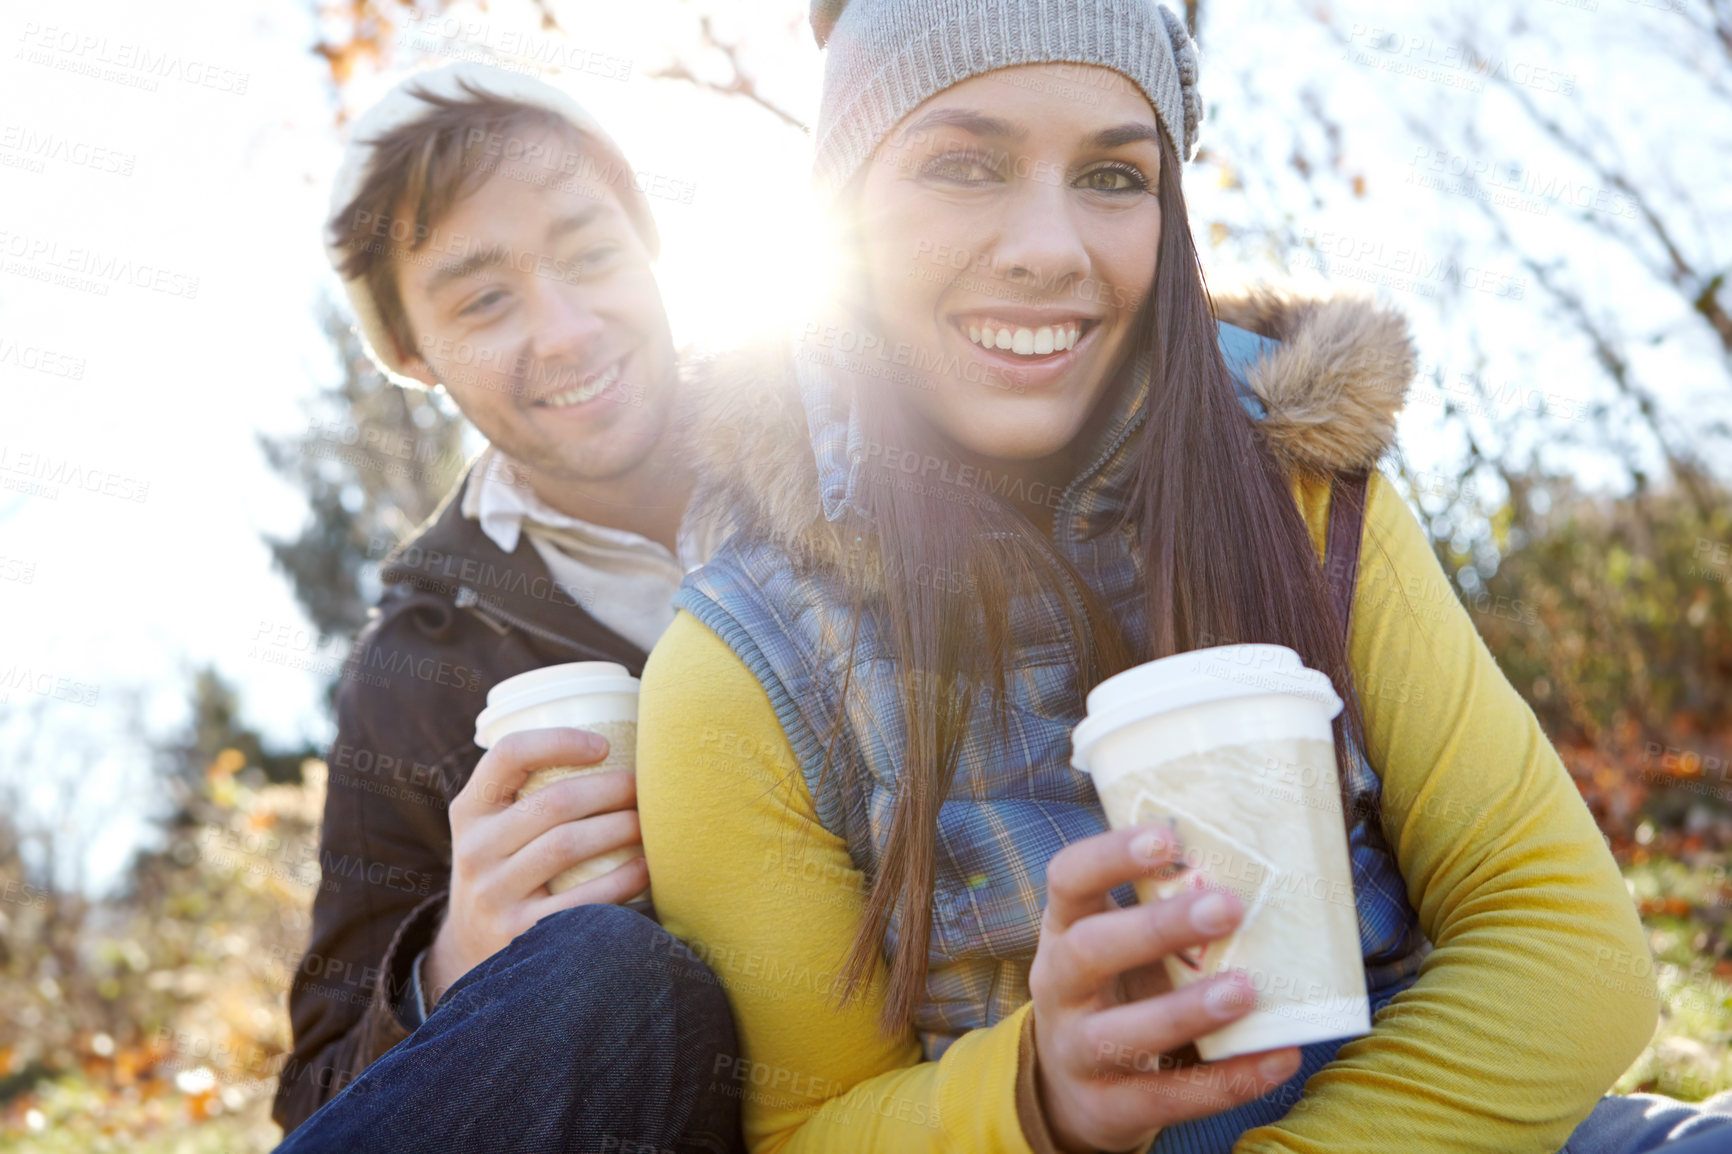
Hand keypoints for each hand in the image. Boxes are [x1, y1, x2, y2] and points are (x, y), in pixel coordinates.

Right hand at [423, 728, 648, 998]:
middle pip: (553, 803)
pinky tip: (645, 868)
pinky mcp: (517, 933)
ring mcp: (493, 894)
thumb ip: (529, 790)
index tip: (605, 746)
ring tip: (650, 822)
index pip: (509, 754)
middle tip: (646, 788)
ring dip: (620, 828)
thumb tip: (617, 740)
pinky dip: (621, 880)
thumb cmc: (506, 867)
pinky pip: (579, 900)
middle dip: (611, 789)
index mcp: (470, 809)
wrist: (473, 949)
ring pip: (567, 845)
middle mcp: (474, 849)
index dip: (560, 741)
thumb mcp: (494, 826)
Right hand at [1028, 825, 1302, 1152]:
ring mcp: (1077, 1050)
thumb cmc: (1114, 990)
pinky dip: (1226, 1082)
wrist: (1069, 1089)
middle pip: (1090, 950)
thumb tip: (1257, 857)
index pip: (1068, 878)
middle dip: (1157, 928)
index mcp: (1064, 929)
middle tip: (1227, 907)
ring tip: (1246, 991)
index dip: (1110, 855)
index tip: (1166, 837)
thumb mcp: (1116, 942)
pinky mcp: (1106, 1107)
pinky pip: (1165, 1097)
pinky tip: (1277, 1059)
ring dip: (1185, 1011)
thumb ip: (1160, 907)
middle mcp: (1059, 986)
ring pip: (1120, 1033)